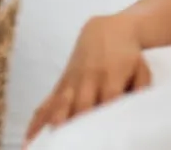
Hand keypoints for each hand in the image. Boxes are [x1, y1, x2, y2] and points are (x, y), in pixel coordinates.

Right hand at [24, 15, 151, 144]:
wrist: (107, 31)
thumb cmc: (127, 55)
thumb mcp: (141, 68)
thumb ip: (142, 87)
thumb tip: (140, 106)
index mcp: (112, 76)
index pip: (108, 99)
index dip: (104, 116)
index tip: (102, 136)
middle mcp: (90, 79)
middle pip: (82, 104)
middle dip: (77, 124)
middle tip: (73, 144)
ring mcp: (72, 81)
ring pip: (61, 104)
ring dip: (54, 123)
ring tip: (45, 146)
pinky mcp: (61, 84)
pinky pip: (46, 103)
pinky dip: (37, 121)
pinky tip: (29, 140)